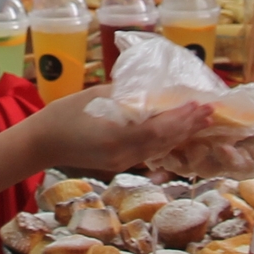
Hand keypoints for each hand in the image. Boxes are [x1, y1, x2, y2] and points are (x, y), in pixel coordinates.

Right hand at [18, 85, 213, 175]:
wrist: (42, 143)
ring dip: (181, 134)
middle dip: (189, 126)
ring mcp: (122, 162)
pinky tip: (178, 133)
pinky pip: (149, 153)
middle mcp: (123, 154)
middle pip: (165, 141)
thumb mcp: (97, 96)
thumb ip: (127, 96)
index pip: (159, 129)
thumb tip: (153, 89)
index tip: (200, 105)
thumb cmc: (65, 114)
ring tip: (201, 121)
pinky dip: (166, 141)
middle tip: (210, 111)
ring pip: (160, 149)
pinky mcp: (119, 164)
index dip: (182, 118)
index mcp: (117, 137)